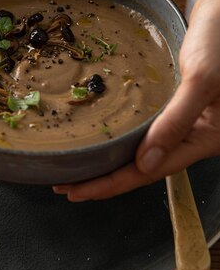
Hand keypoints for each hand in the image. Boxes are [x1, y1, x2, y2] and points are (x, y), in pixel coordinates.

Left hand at [53, 0, 219, 200]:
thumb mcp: (202, 79)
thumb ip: (177, 120)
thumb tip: (146, 164)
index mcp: (208, 138)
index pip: (151, 172)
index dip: (111, 184)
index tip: (75, 191)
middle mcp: (197, 135)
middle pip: (145, 166)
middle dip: (106, 178)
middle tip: (65, 185)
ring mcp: (188, 119)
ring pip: (145, 149)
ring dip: (113, 159)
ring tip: (80, 167)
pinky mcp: (180, 102)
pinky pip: (149, 127)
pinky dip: (126, 136)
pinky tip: (107, 134)